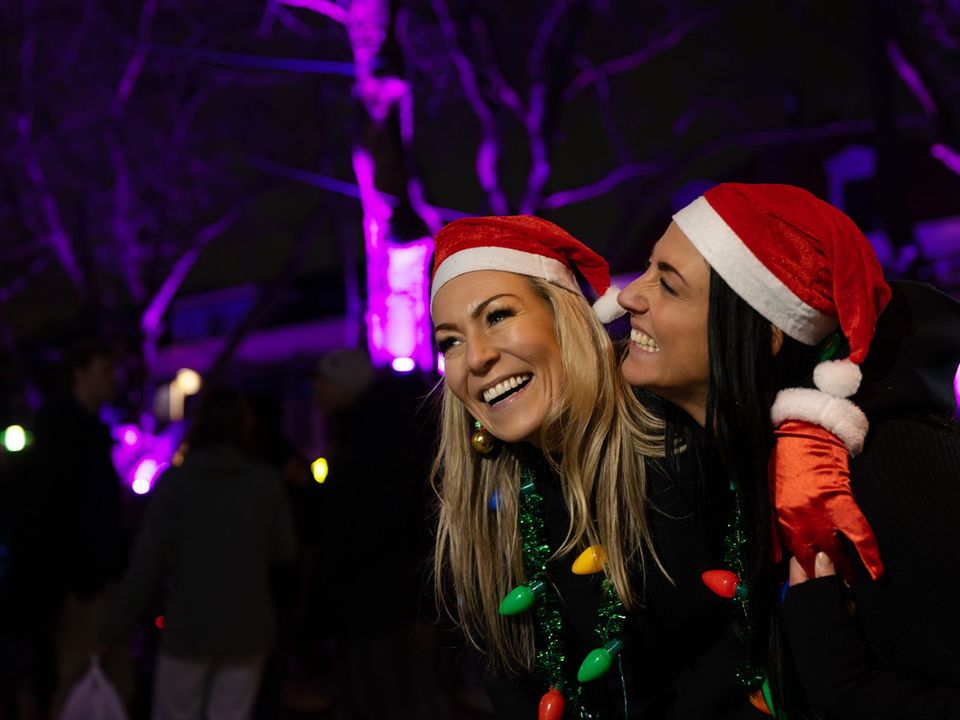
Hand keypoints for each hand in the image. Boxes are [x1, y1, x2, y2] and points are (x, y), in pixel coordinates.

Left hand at [771, 419, 883, 582]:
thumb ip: (774, 531)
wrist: (803, 436)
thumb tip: (776, 559)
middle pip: (816, 560)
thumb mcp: (771, 498)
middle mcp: (800, 520)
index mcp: (782, 519)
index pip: (795, 558)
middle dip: (827, 577)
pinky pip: (859, 535)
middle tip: (836, 589)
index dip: (808, 574)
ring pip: (837, 553)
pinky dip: (869, 555)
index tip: (815, 586)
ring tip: (854, 582)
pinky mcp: (842, 503)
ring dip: (847, 571)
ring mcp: (821, 512)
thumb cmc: (785, 464)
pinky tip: (877, 572)